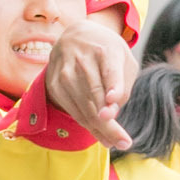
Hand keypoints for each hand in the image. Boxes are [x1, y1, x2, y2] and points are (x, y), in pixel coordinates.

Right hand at [43, 19, 136, 148]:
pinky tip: (103, 136)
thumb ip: (124, 84)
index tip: (113, 101)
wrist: (75, 36)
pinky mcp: (55, 85)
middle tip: (124, 142)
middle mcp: (82, 60)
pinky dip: (89, 126)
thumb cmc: (106, 51)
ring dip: (101, 130)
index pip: (109, 70)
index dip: (112, 85)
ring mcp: (65, 73)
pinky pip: (75, 112)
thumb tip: (112, 111)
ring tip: (116, 143)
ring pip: (84, 108)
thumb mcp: (123, 59)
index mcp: (105, 49)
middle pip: (96, 96)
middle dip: (109, 123)